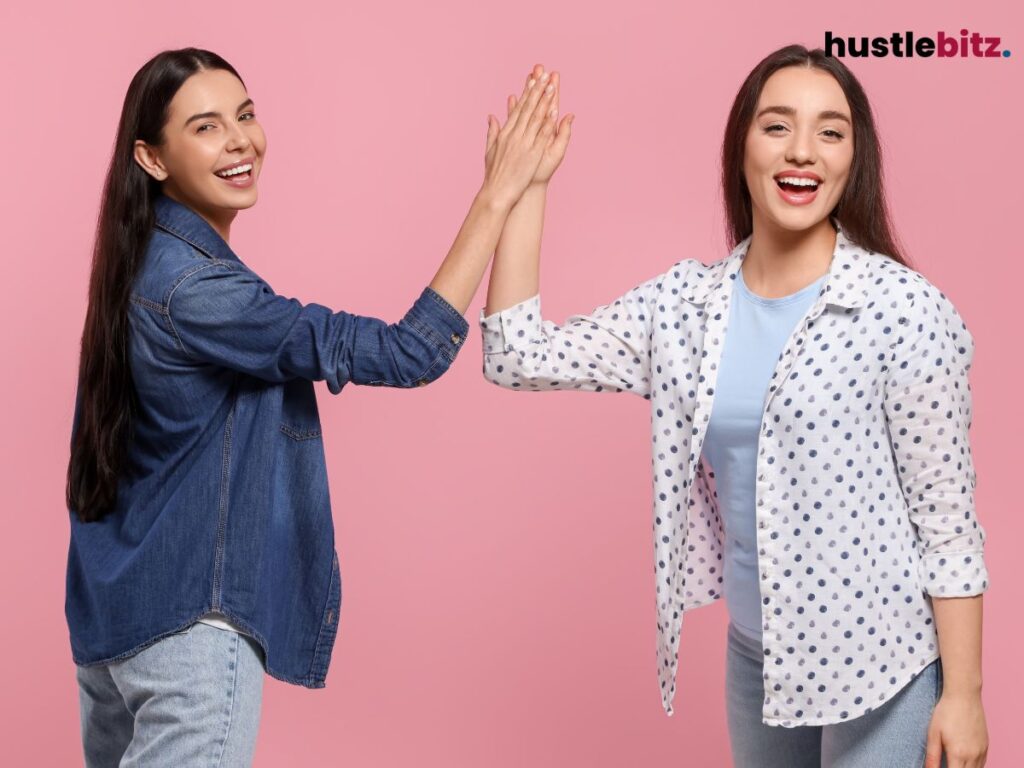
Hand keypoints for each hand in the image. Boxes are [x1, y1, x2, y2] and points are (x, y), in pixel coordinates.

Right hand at [481, 64, 559, 209]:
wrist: (497, 192)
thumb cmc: (493, 175)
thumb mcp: (489, 150)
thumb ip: (492, 132)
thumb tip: (491, 117)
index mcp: (505, 133)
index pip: (518, 109)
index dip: (526, 93)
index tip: (533, 80)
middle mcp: (514, 135)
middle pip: (528, 108)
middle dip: (537, 90)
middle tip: (545, 75)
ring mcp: (523, 143)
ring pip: (536, 118)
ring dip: (544, 101)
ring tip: (552, 86)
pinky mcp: (532, 154)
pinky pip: (542, 136)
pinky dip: (548, 123)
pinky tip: (554, 112)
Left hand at [925, 691, 987, 766]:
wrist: (964, 696)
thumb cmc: (946, 712)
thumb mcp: (933, 733)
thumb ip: (932, 756)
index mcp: (958, 754)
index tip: (941, 767)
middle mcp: (973, 756)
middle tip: (947, 763)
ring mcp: (982, 751)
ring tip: (953, 762)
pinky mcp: (986, 746)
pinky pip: (982, 764)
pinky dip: (974, 767)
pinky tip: (964, 761)